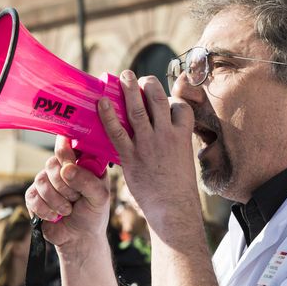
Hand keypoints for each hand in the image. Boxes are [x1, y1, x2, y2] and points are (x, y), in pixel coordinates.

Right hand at [25, 135, 110, 255]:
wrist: (79, 238)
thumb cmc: (93, 215)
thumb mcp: (99, 197)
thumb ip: (87, 181)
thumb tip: (66, 169)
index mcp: (82, 162)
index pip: (69, 145)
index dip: (67, 154)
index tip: (70, 166)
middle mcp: (62, 168)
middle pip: (52, 163)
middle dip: (65, 186)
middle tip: (76, 198)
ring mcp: (46, 180)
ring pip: (41, 180)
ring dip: (57, 201)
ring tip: (68, 210)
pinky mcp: (34, 195)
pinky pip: (32, 196)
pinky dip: (45, 210)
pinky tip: (55, 216)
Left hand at [98, 71, 200, 224]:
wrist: (173, 208)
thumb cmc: (178, 189)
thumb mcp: (183, 160)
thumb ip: (173, 144)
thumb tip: (161, 136)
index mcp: (183, 135)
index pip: (180, 106)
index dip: (170, 99)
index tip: (162, 99)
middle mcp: (167, 135)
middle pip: (157, 99)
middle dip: (147, 83)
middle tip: (135, 77)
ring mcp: (149, 144)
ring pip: (138, 108)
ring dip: (129, 89)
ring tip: (123, 77)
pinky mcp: (132, 156)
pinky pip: (117, 131)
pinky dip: (109, 115)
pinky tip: (103, 103)